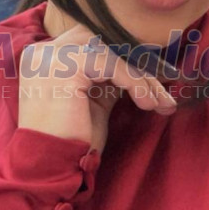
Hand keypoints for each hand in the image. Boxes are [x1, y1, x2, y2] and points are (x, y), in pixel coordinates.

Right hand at [17, 21, 175, 152]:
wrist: (51, 167)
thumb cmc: (73, 139)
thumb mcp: (94, 98)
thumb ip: (108, 75)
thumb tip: (142, 61)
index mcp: (46, 56)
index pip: (94, 42)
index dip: (127, 56)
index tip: (156, 74)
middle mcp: (44, 51)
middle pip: (104, 41)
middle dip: (138, 62)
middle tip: (164, 84)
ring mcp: (51, 57)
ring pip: (112, 52)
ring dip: (143, 78)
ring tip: (160, 102)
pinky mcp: (64, 68)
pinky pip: (112, 65)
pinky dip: (135, 83)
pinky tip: (147, 104)